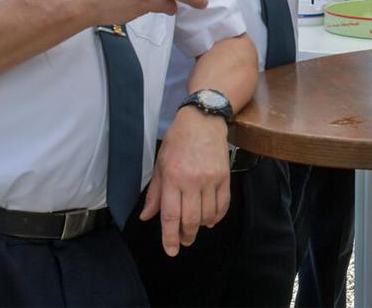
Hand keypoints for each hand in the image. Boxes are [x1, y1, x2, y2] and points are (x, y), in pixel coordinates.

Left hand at [140, 104, 230, 256]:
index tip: (171, 250)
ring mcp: (210, 179)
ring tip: (196, 227)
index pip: (170, 215)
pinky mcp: (224, 177)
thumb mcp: (160, 164)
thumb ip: (155, 193)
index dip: (170, 237)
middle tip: (184, 241)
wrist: (204, 120)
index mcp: (172, 178)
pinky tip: (211, 219)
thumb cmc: (178, 141)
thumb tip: (146, 217)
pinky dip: (217, 216)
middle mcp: (191, 181)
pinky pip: (223, 204)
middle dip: (186, 235)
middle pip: (190, 219)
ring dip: (201, 226)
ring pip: (207, 214)